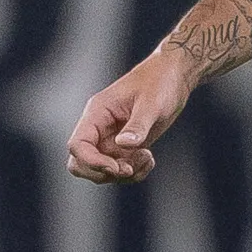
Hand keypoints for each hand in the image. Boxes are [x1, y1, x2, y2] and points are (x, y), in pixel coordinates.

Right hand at [67, 47, 198, 183]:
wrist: (173, 77)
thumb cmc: (160, 81)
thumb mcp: (151, 103)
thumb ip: (138, 125)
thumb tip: (124, 145)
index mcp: (97, 113)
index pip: (77, 144)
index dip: (91, 161)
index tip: (117, 167)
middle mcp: (99, 128)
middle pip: (80, 163)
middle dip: (103, 173)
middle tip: (129, 168)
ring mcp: (110, 139)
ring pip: (102, 171)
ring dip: (124, 174)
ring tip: (147, 157)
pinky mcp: (124, 147)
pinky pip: (120, 170)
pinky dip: (134, 172)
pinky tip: (149, 158)